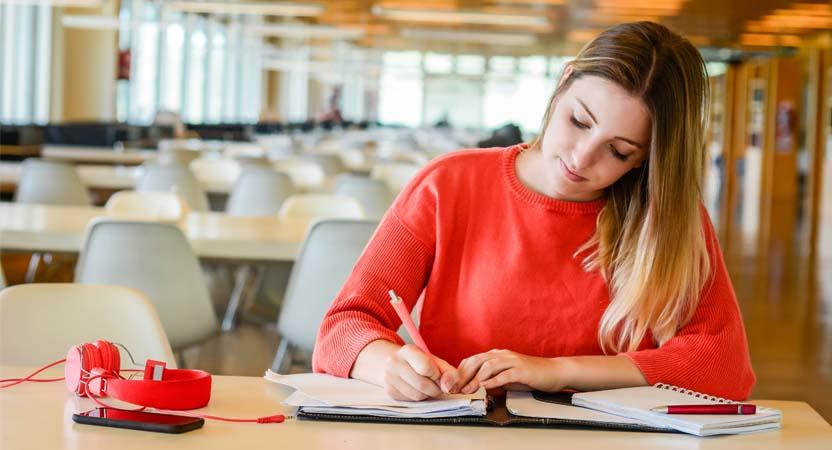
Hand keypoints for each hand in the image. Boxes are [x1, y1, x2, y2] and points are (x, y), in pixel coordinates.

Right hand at [383, 344, 456, 400]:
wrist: (395, 363)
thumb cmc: (419, 362)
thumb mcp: (435, 361)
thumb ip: (448, 372)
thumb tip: (450, 388)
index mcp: (408, 350)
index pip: (425, 367)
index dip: (436, 375)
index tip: (438, 375)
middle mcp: (394, 362)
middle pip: (422, 384)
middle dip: (435, 388)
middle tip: (436, 384)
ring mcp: (389, 378)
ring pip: (417, 396)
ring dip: (427, 395)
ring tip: (427, 386)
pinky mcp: (390, 391)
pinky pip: (411, 401)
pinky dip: (419, 398)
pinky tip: (417, 389)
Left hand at [449, 349, 567, 393]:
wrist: (554, 372)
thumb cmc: (530, 376)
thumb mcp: (507, 377)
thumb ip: (492, 379)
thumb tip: (476, 387)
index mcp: (497, 355)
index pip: (473, 360)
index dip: (460, 372)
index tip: (452, 384)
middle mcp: (503, 355)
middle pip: (477, 360)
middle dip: (463, 374)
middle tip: (455, 388)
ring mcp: (513, 361)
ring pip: (489, 365)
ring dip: (476, 378)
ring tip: (468, 390)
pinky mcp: (522, 370)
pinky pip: (505, 374)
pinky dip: (494, 380)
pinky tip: (486, 387)